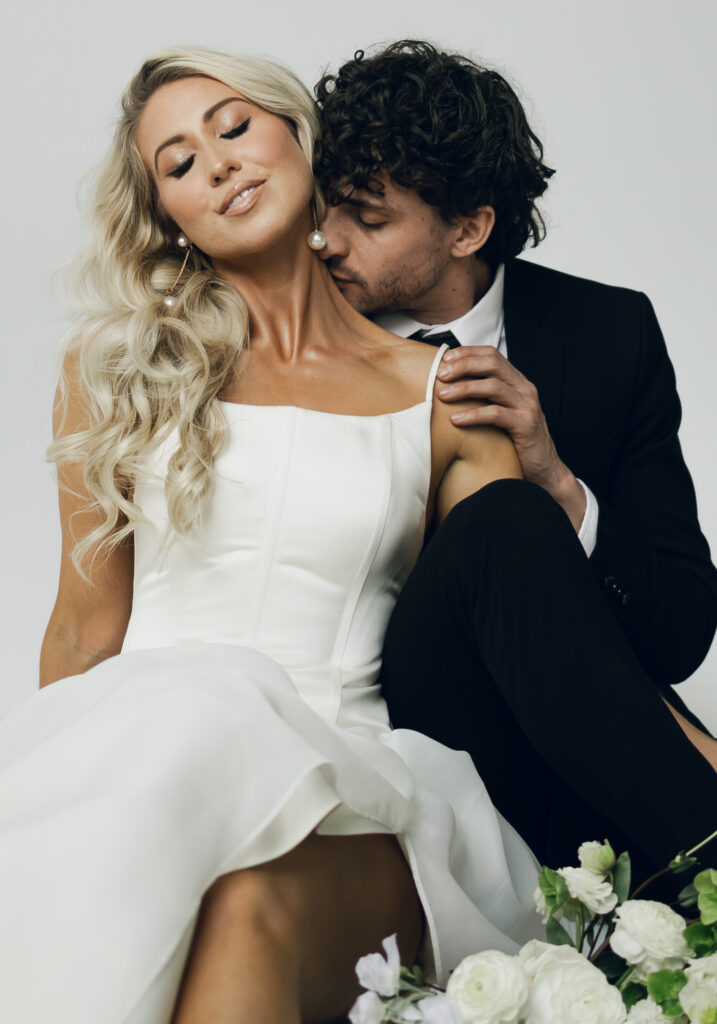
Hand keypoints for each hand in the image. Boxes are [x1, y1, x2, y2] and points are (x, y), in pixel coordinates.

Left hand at [437, 346, 586, 530]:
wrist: (544, 469)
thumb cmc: (515, 442)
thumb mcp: (500, 414)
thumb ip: (484, 399)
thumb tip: (449, 388)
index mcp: (517, 382)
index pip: (492, 355)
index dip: (468, 353)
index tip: (445, 359)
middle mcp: (524, 389)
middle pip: (493, 364)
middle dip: (464, 365)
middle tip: (440, 375)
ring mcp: (527, 406)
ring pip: (494, 386)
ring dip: (465, 388)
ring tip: (443, 396)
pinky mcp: (526, 425)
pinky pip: (497, 414)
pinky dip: (474, 415)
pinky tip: (456, 420)